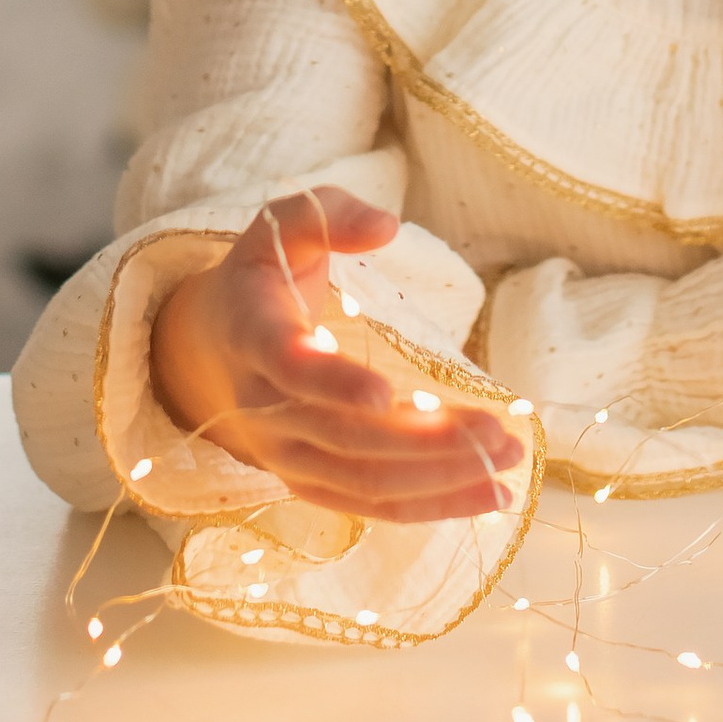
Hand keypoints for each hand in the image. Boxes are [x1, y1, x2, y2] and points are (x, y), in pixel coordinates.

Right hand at [147, 186, 520, 523]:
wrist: (214, 345)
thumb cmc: (264, 275)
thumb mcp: (284, 226)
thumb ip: (331, 216)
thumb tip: (387, 226)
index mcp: (253, 335)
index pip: (290, 370)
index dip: (334, 384)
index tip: (386, 393)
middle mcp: (263, 408)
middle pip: (346, 438)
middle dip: (426, 441)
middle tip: (497, 430)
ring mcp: (284, 454)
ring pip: (365, 481)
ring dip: (441, 478)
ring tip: (508, 460)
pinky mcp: (310, 482)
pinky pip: (371, 505)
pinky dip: (431, 506)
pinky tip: (487, 495)